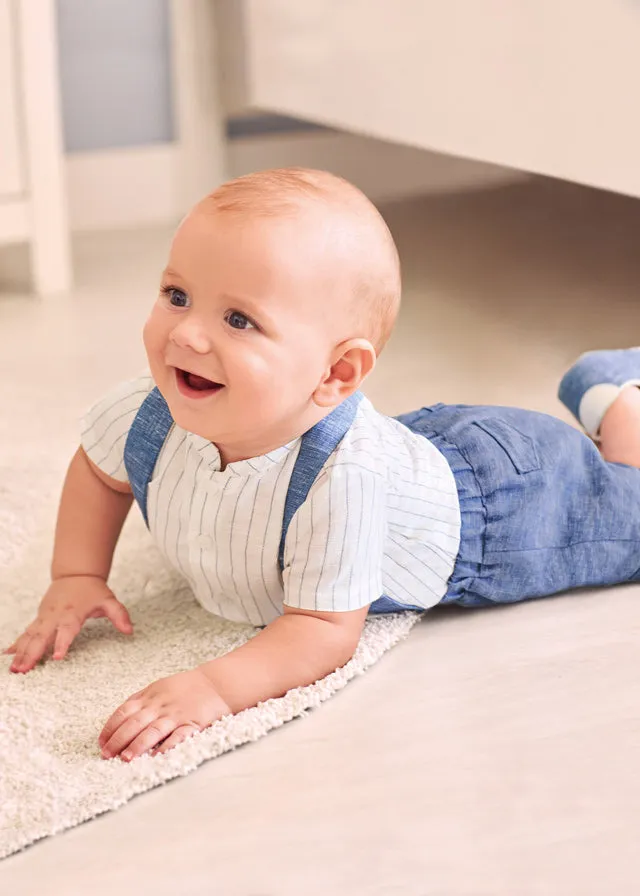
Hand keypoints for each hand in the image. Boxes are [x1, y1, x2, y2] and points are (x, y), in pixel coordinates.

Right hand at [4, 575, 132, 672]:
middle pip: (42, 636)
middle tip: (24, 670)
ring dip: (22, 652)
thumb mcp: (109, 600)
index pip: (67, 631)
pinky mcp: (40, 618)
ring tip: (15, 669)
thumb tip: (129, 630)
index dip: (62, 644)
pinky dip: (17, 643)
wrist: (75, 573)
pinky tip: (8, 655)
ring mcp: (45, 617)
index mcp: (72, 613)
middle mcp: (55, 616)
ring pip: (30, 636)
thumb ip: (119, 615)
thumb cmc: (92, 589)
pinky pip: (27, 632)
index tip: (57, 657)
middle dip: (32, 653)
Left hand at [98, 669, 231, 760]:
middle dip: (118, 739)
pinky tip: (157, 756)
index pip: (124, 711)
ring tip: (125, 759)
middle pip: (135, 722)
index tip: (101, 742)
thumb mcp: (160, 687)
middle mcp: (161, 705)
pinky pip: (178, 736)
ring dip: (138, 745)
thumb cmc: (186, 687)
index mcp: (151, 695)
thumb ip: (141, 700)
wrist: (217, 683)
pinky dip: (167, 747)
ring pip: (153, 730)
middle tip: (106, 755)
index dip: (111, 727)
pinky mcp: (192, 723)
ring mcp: (176, 714)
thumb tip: (120, 717)